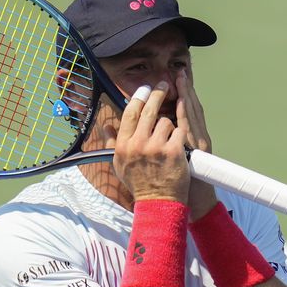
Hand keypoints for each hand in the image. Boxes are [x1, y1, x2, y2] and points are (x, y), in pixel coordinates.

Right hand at [112, 82, 190, 203]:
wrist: (158, 202)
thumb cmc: (139, 183)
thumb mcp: (120, 164)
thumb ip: (113, 142)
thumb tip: (106, 124)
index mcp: (124, 145)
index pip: (130, 114)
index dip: (138, 97)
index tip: (145, 88)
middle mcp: (138, 144)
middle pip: (149, 110)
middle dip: (157, 93)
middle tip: (164, 85)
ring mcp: (156, 147)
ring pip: (166, 121)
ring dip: (169, 127)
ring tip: (169, 139)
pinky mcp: (174, 151)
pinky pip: (179, 131)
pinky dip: (180, 136)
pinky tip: (179, 145)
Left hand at [175, 69, 217, 218]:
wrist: (180, 204)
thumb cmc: (175, 184)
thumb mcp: (174, 161)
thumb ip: (164, 143)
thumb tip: (154, 129)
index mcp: (190, 139)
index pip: (186, 111)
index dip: (182, 94)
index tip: (177, 78)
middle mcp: (196, 139)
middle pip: (192, 108)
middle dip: (186, 89)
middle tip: (180, 71)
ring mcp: (196, 144)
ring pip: (192, 114)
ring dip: (187, 95)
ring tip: (181, 78)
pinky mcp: (194, 151)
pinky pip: (188, 128)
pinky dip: (186, 112)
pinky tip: (183, 100)